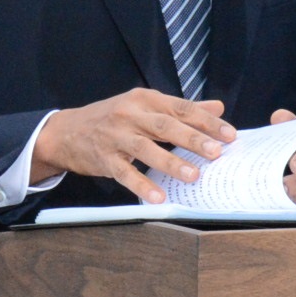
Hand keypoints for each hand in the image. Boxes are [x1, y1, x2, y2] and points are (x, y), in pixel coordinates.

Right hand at [32, 90, 235, 203]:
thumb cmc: (112, 118)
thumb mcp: (144, 106)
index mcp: (144, 99)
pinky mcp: (104, 159)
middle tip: (217, 152)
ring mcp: (115, 137)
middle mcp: (130, 114)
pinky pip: (125, 174)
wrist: (65, 132)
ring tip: (193, 175)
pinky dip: (142, 185)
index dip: (206, 121)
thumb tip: (217, 107)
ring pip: (146, 148)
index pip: (181, 108)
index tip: (230, 135)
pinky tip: (159, 197)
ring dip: (171, 162)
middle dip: (192, 138)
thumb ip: (181, 108)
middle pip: (165, 125)